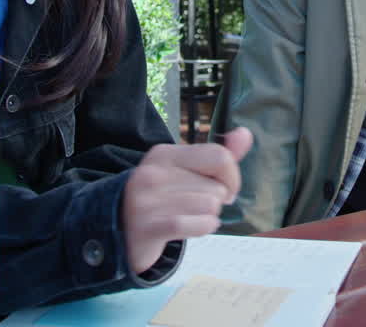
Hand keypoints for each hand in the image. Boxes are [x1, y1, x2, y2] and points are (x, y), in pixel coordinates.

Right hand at [122, 127, 252, 272]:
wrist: (119, 232)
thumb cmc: (160, 201)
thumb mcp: (184, 172)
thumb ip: (217, 155)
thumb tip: (245, 133)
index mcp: (164, 154)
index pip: (219, 156)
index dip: (232, 177)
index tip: (225, 190)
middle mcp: (153, 172)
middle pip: (217, 186)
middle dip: (215, 201)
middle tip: (194, 207)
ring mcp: (148, 199)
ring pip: (210, 206)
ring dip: (207, 217)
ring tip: (188, 217)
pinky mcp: (149, 226)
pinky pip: (197, 223)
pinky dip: (203, 228)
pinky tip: (192, 228)